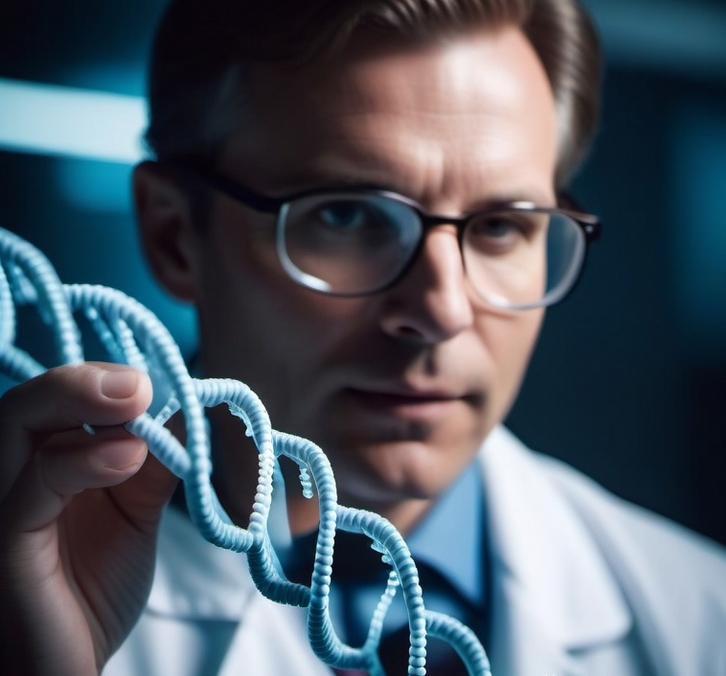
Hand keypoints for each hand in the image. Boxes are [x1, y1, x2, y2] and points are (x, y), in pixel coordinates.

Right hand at [0, 363, 177, 675]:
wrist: (68, 666)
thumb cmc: (94, 589)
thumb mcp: (135, 512)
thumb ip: (152, 463)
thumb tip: (183, 410)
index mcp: (43, 463)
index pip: (57, 401)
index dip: (104, 382)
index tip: (158, 383)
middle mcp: (11, 477)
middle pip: (27, 403)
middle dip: (84, 380)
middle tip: (141, 384)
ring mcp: (2, 507)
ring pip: (15, 425)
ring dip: (81, 403)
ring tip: (140, 404)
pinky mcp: (5, 545)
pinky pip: (31, 488)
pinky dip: (80, 460)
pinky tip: (128, 455)